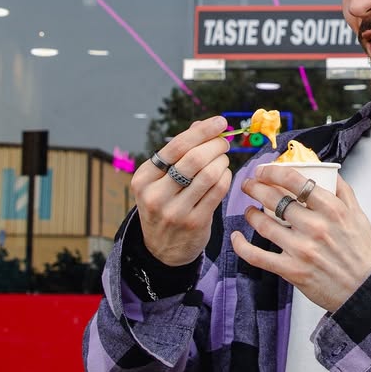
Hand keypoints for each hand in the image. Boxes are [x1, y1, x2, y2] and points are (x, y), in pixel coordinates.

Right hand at [132, 116, 232, 265]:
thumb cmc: (164, 204)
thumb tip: (202, 124)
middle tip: (224, 142)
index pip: (176, 146)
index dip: (202, 131)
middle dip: (216, 145)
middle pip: (194, 158)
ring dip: (223, 161)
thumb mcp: (160, 179)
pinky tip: (224, 174)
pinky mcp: (194, 223)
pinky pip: (218, 191)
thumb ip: (180, 151)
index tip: (220, 122)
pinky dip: (226, 177)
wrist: (161, 249)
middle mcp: (155, 195)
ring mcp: (175, 211)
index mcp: (143, 178)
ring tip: (223, 159)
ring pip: (210, 174)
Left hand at [232, 166, 370, 312]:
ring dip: (250, 214)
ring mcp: (301, 249)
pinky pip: (259, 257)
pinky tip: (236, 238)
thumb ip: (341, 190)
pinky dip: (242, 246)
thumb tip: (326, 170)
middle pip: (275, 199)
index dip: (273, 171)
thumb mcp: (358, 213)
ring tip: (248, 209)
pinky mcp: (292, 271)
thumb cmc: (363, 250)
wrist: (368, 287)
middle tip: (249, 184)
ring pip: (264, 224)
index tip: (264, 170)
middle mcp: (315, 226)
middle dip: (255, 187)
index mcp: (331, 208)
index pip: (295, 181)